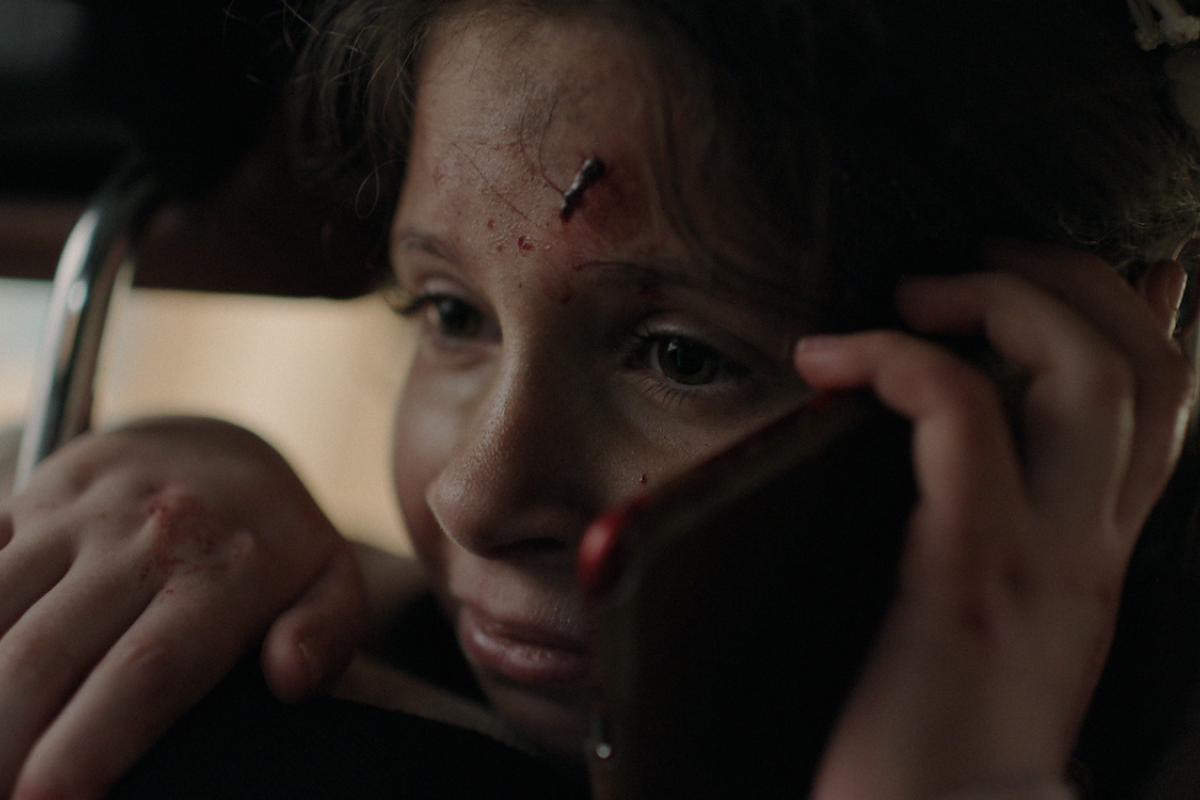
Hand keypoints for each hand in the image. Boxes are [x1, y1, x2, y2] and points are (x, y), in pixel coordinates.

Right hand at [0, 417, 366, 799]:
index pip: (146, 672)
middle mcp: (148, 537)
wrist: (220, 439)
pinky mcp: (37, 495)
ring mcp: (83, 513)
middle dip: (2, 742)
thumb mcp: (332, 579)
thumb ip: (328, 631)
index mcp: (226, 573)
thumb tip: (292, 678)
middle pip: (46, 654)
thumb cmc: (276, 538)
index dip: (87, 746)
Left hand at [796, 244, 1195, 798]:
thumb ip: (1002, 543)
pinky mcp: (963, 575)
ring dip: (1002, 297)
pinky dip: (900, 359)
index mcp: (1094, 563)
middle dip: (1070, 278)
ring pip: (1081, 373)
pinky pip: (957, 418)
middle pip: (1141, 367)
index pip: (1166, 410)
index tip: (1110, 266)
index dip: (1147, 317)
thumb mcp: (992, 632)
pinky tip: (833, 356)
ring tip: (917, 290)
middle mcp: (1090, 554)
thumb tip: (969, 467)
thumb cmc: (932, 743)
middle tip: (982, 259)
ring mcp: (1042, 562)